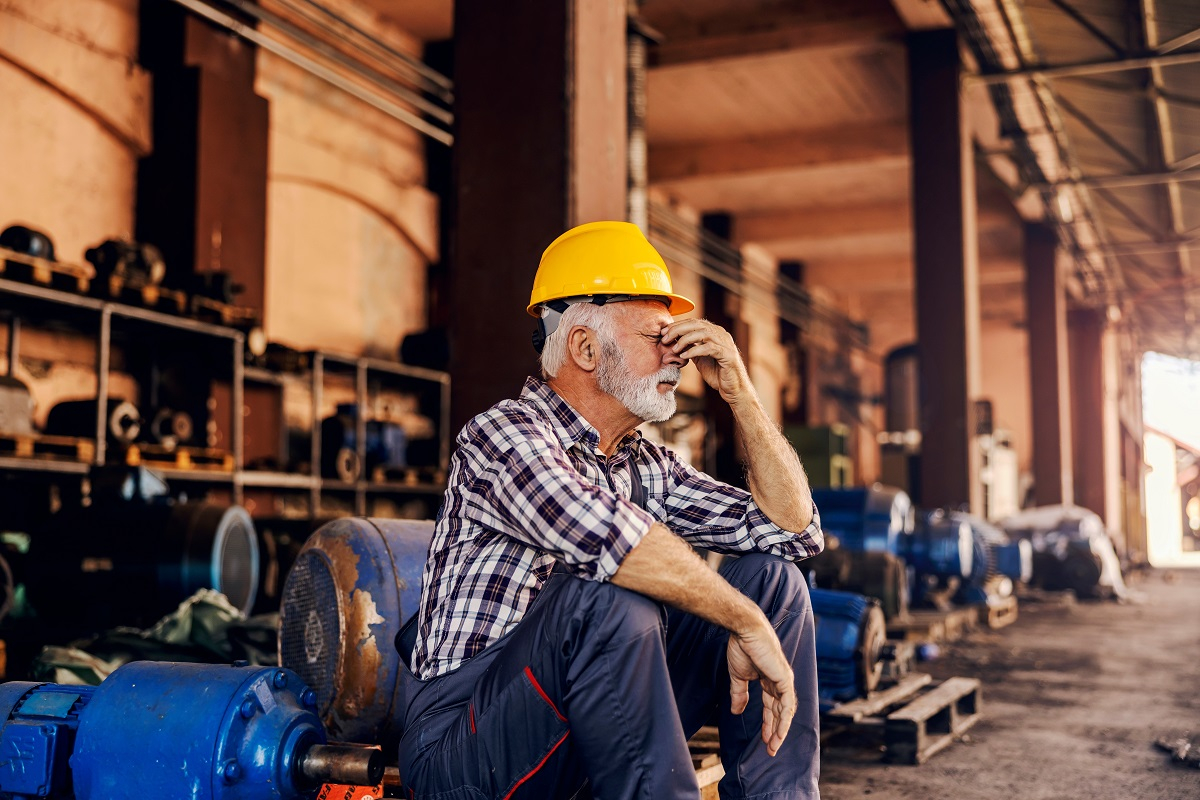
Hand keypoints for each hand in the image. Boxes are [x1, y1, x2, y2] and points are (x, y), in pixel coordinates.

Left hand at [661, 319, 749, 403]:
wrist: (733, 389)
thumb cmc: (717, 373)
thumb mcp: (700, 358)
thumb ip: (691, 348)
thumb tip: (674, 341)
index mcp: (715, 332)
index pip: (694, 322)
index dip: (677, 325)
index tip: (663, 332)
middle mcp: (721, 334)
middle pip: (697, 324)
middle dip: (678, 329)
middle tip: (665, 338)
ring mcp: (726, 343)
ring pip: (703, 333)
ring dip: (685, 339)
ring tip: (674, 348)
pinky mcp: (728, 355)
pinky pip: (709, 348)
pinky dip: (695, 350)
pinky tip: (684, 355)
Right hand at [726, 617, 796, 756]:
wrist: (745, 631)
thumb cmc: (742, 647)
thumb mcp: (738, 676)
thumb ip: (739, 694)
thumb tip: (736, 711)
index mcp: (769, 680)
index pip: (771, 707)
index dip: (768, 724)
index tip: (764, 740)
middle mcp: (779, 682)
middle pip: (779, 712)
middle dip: (775, 731)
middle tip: (770, 749)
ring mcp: (784, 680)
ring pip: (785, 711)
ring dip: (780, 730)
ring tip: (773, 746)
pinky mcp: (785, 679)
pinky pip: (787, 704)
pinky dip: (783, 719)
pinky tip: (778, 732)